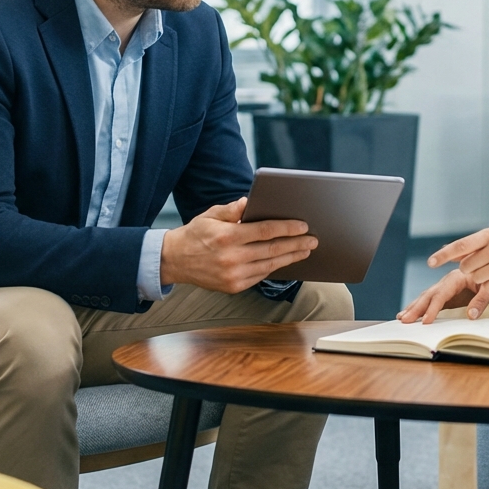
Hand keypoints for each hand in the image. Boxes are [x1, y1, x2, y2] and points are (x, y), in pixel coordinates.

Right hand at [161, 198, 316, 293]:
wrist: (175, 261)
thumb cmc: (196, 234)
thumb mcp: (211, 215)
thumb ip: (232, 210)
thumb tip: (250, 202)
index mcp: (227, 236)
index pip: (265, 231)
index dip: (287, 228)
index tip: (303, 226)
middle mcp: (232, 258)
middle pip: (273, 250)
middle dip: (296, 244)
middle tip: (313, 240)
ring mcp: (233, 275)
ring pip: (270, 265)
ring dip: (291, 257)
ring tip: (305, 250)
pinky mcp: (234, 287)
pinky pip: (261, 276)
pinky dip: (275, 268)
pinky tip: (285, 261)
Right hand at [397, 269, 488, 323]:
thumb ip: (481, 301)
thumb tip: (472, 315)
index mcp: (457, 277)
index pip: (441, 294)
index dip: (433, 308)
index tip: (426, 321)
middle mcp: (448, 279)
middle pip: (429, 294)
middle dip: (416, 308)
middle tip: (405, 320)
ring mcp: (445, 285)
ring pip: (426, 296)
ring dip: (413, 307)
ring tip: (401, 317)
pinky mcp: (445, 292)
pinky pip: (430, 299)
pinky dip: (419, 306)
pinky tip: (409, 313)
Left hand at [430, 228, 488, 297]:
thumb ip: (475, 246)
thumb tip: (450, 254)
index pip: (462, 245)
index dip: (444, 254)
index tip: (431, 263)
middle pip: (467, 267)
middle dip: (468, 271)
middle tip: (480, 268)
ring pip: (477, 279)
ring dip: (478, 280)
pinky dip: (485, 292)